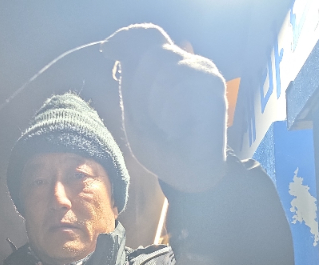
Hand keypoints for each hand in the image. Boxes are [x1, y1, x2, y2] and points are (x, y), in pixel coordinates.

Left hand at [102, 24, 226, 191]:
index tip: (107, 51)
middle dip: (140, 90)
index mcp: (168, 67)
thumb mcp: (134, 114)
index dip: (125, 38)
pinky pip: (179, 83)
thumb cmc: (163, 147)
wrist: (188, 175)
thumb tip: (119, 51)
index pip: (147, 36)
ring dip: (156, 104)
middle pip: (151, 53)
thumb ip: (128, 83)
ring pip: (164, 66)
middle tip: (151, 121)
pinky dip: (171, 110)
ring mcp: (202, 70)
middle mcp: (186, 62)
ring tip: (168, 127)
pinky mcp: (212, 83)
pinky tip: (178, 127)